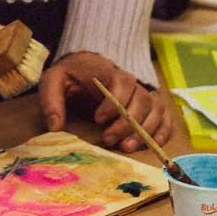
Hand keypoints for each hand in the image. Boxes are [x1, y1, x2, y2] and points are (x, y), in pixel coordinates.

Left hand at [36, 52, 173, 154]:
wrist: (87, 68)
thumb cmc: (71, 76)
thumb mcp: (54, 81)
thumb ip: (52, 100)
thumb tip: (55, 126)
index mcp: (111, 72)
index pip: (122, 84)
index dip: (114, 103)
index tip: (98, 119)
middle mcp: (133, 82)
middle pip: (141, 101)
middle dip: (127, 123)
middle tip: (108, 139)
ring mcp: (144, 94)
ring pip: (155, 110)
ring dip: (145, 130)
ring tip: (126, 147)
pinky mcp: (150, 106)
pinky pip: (165, 117)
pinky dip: (164, 130)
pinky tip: (155, 144)